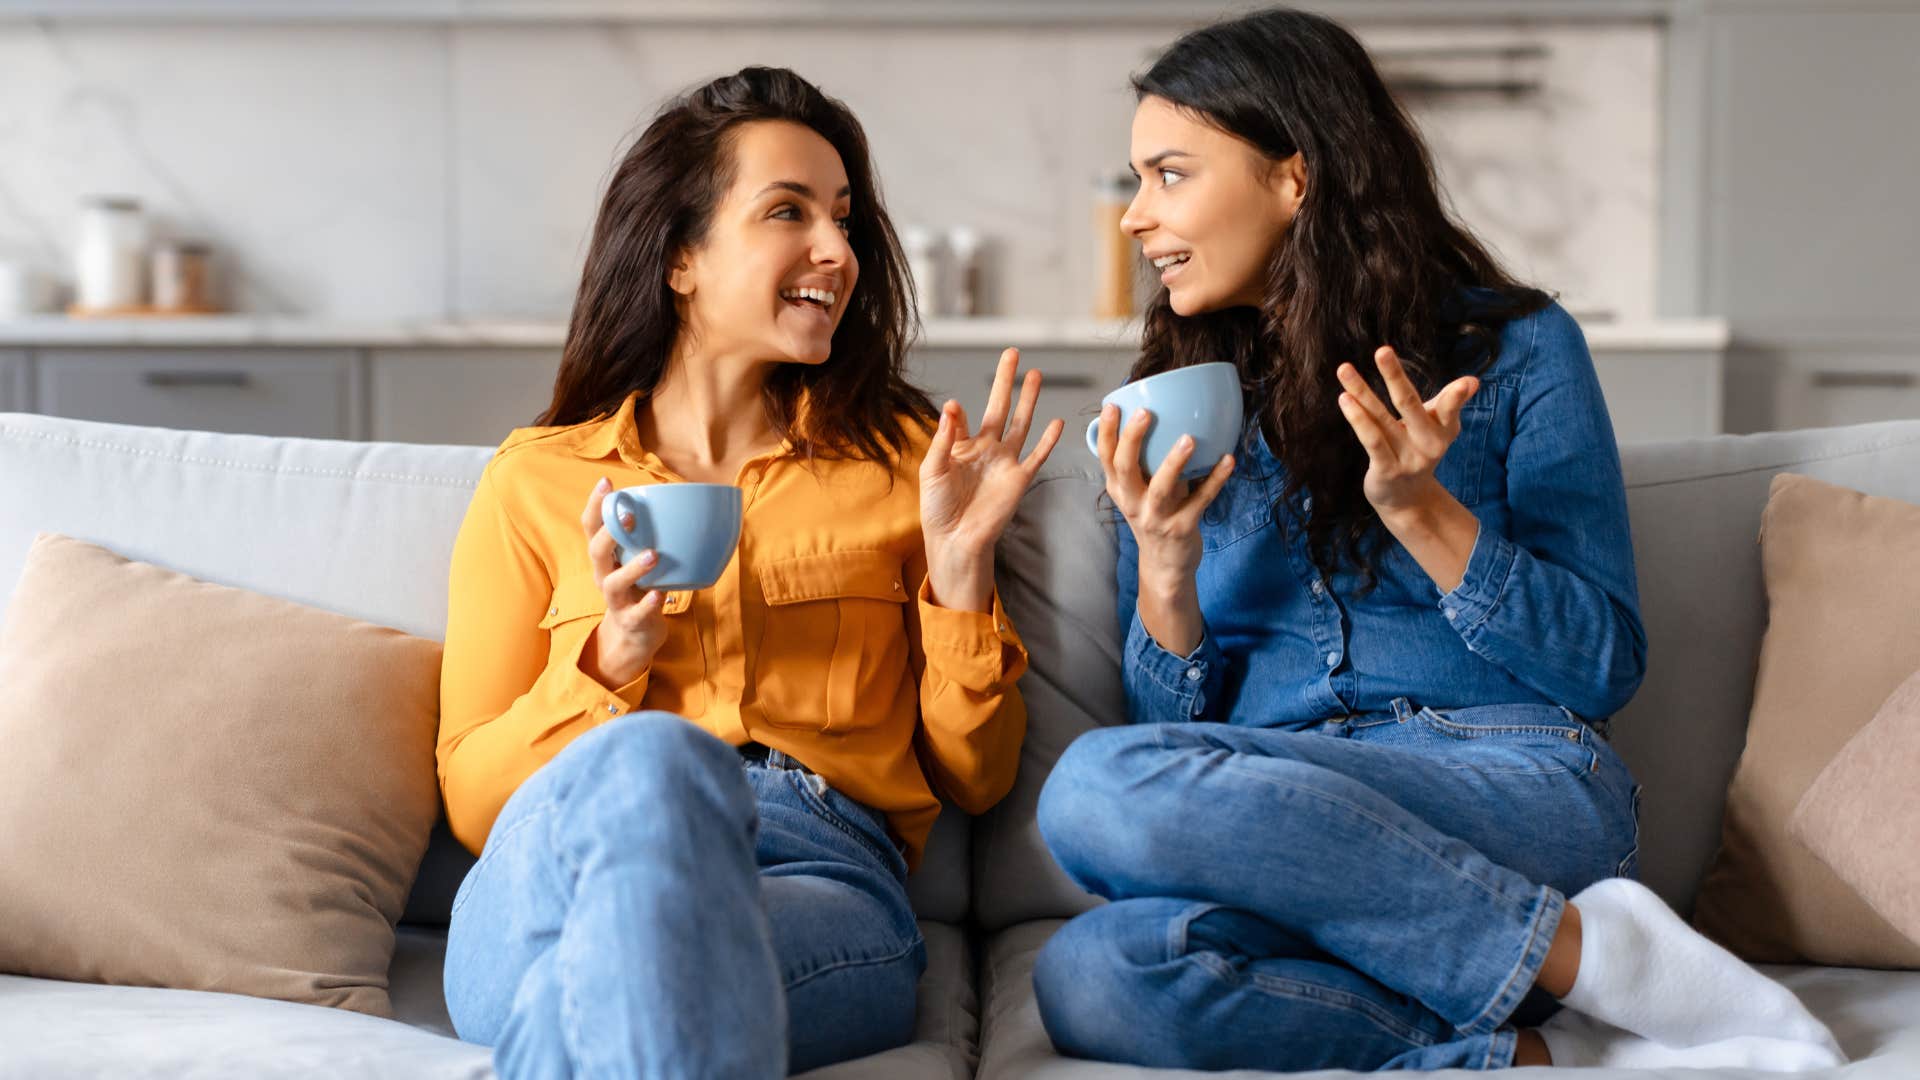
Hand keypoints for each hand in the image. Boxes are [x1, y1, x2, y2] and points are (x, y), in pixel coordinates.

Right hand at [580, 477, 668, 687]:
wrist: (636, 635)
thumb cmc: (641, 586)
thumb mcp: (639, 559)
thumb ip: (650, 535)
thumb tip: (685, 500)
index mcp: (606, 555)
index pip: (591, 526)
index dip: (595, 504)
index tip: (607, 483)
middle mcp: (604, 575)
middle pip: (595, 551)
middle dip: (609, 532)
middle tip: (629, 516)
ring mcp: (615, 600)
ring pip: (613, 583)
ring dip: (632, 568)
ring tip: (653, 555)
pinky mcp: (630, 621)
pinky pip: (636, 613)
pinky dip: (647, 604)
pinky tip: (659, 595)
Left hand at [920, 347, 1065, 610]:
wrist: (956, 540)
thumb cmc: (938, 508)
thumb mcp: (933, 469)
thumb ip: (944, 438)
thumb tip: (951, 405)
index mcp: (961, 446)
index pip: (963, 417)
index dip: (958, 413)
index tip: (955, 409)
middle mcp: (986, 449)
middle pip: (1000, 407)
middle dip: (1006, 381)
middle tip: (1013, 353)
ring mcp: (1005, 462)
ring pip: (1021, 423)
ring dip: (1029, 400)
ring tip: (1036, 374)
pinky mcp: (1019, 479)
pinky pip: (1037, 455)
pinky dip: (1048, 440)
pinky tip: (1058, 422)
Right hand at [1094, 400, 1233, 654]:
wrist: (1164, 567)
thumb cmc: (1155, 517)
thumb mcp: (1141, 491)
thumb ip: (1146, 462)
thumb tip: (1166, 415)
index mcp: (1119, 489)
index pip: (1106, 457)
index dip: (1108, 431)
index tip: (1113, 404)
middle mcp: (1132, 503)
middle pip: (1125, 469)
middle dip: (1133, 439)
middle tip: (1146, 413)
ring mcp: (1155, 518)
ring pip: (1161, 488)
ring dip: (1175, 463)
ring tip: (1188, 438)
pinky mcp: (1181, 529)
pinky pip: (1200, 502)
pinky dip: (1216, 480)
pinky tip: (1229, 460)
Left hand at [1334, 346, 1478, 517]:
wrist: (1407, 499)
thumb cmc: (1420, 449)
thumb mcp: (1439, 427)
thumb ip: (1450, 402)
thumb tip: (1472, 380)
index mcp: (1445, 430)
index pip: (1448, 408)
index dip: (1456, 397)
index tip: (1467, 382)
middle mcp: (1429, 445)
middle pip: (1409, 404)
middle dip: (1395, 376)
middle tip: (1382, 350)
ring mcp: (1407, 459)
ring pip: (1380, 418)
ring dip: (1361, 392)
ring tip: (1344, 370)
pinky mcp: (1386, 470)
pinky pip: (1371, 441)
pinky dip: (1358, 420)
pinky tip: (1345, 399)